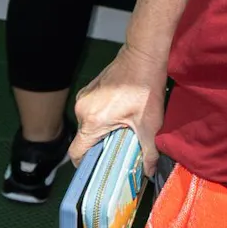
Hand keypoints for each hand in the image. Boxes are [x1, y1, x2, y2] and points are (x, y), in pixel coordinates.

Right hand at [69, 44, 167, 174]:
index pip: (76, 153)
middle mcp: (82, 110)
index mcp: (92, 121)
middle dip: (100, 146)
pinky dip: (102, 117)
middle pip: (84, 138)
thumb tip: (150, 173)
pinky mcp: (89, 89)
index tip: (99, 168)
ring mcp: (84, 97)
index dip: (86, 165)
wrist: (144, 54)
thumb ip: (149, 151)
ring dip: (101, 130)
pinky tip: (120, 115)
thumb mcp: (150, 123)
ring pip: (88, 124)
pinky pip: (90, 111)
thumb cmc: (145, 88)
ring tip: (121, 131)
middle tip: (119, 149)